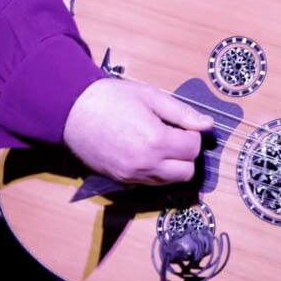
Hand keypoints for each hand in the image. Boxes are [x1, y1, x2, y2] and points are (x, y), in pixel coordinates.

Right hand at [63, 78, 213, 184]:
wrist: (72, 111)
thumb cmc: (111, 98)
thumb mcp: (151, 96)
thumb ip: (182, 113)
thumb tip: (208, 124)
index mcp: (156, 141)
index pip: (193, 148)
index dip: (191, 134)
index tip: (179, 124)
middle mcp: (146, 164)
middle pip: (187, 171)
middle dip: (186, 153)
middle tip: (173, 135)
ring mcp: (132, 176)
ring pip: (170, 181)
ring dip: (173, 165)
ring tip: (159, 144)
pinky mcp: (121, 181)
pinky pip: (151, 183)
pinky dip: (156, 172)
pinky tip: (146, 153)